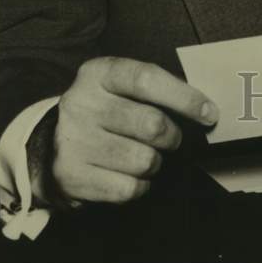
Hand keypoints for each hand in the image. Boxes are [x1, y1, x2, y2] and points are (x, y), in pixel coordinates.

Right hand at [51, 56, 217, 204]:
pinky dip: (140, 186)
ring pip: (145, 160)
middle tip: (170, 138)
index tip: (209, 113)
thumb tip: (205, 106)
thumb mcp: (122, 86)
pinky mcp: (71, 176)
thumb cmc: (105, 110)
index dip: (184, 97)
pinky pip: (129, 188)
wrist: (52, 144)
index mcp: (98, 73)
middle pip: (152, 124)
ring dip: (155, 162)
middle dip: (173, 136)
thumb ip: (158, 88)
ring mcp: (73, 141)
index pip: (147, 80)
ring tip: (143, 154)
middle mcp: (81, 103)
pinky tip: (128, 174)